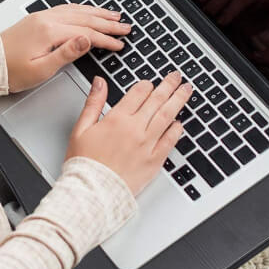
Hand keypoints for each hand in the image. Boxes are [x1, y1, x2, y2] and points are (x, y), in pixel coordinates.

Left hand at [0, 4, 130, 92]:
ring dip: (97, 12)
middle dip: (108, 22)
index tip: (119, 44)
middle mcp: (46, 20)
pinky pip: (65, 9)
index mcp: (49, 32)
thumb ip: (66, 54)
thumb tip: (86, 40)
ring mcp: (41, 17)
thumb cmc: (10, 71)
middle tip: (125, 26)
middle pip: (84, 18)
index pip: (86, 33)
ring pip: (76, 10)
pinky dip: (81, 9)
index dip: (106, 39)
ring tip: (113, 15)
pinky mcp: (37, 19)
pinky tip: (87, 10)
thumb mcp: (41, 69)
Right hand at [65, 70, 190, 195]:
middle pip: (157, 100)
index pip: (138, 93)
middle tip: (177, 77)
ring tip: (186, 90)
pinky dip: (177, 129)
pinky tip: (180, 122)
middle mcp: (135, 129)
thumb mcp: (81, 128)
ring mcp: (147, 145)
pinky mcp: (154, 161)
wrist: (92, 192)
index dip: (146, 85)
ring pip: (167, 116)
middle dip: (169, 85)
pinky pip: (170, 141)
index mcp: (116, 119)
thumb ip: (93, 102)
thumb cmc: (84, 163)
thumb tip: (99, 82)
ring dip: (178, 100)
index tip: (150, 82)